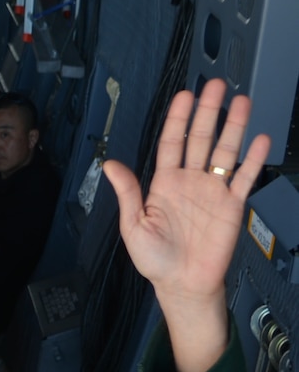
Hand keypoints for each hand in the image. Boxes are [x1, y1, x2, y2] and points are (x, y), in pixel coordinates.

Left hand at [106, 79, 269, 309]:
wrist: (182, 284)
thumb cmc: (155, 258)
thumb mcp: (133, 225)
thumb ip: (128, 192)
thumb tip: (110, 164)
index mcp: (164, 183)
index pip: (172, 143)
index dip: (178, 120)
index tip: (185, 97)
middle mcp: (190, 181)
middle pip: (201, 140)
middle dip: (208, 113)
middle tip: (215, 86)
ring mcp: (213, 191)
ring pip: (225, 152)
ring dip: (234, 127)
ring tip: (241, 102)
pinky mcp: (232, 205)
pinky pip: (245, 178)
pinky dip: (254, 160)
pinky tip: (260, 140)